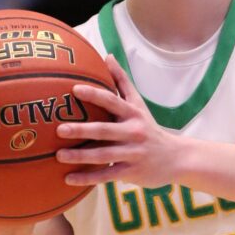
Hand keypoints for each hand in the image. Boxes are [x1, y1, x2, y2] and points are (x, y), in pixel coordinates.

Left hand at [56, 55, 181, 187]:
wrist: (175, 158)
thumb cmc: (149, 128)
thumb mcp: (139, 105)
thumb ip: (122, 82)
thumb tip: (107, 56)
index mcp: (133, 114)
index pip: (112, 101)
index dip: (94, 95)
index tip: (74, 89)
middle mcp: (133, 133)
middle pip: (104, 130)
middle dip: (82, 130)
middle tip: (59, 130)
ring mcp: (132, 154)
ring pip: (103, 155)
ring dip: (80, 156)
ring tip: (59, 155)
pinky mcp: (131, 172)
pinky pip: (106, 176)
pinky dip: (87, 178)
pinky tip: (69, 179)